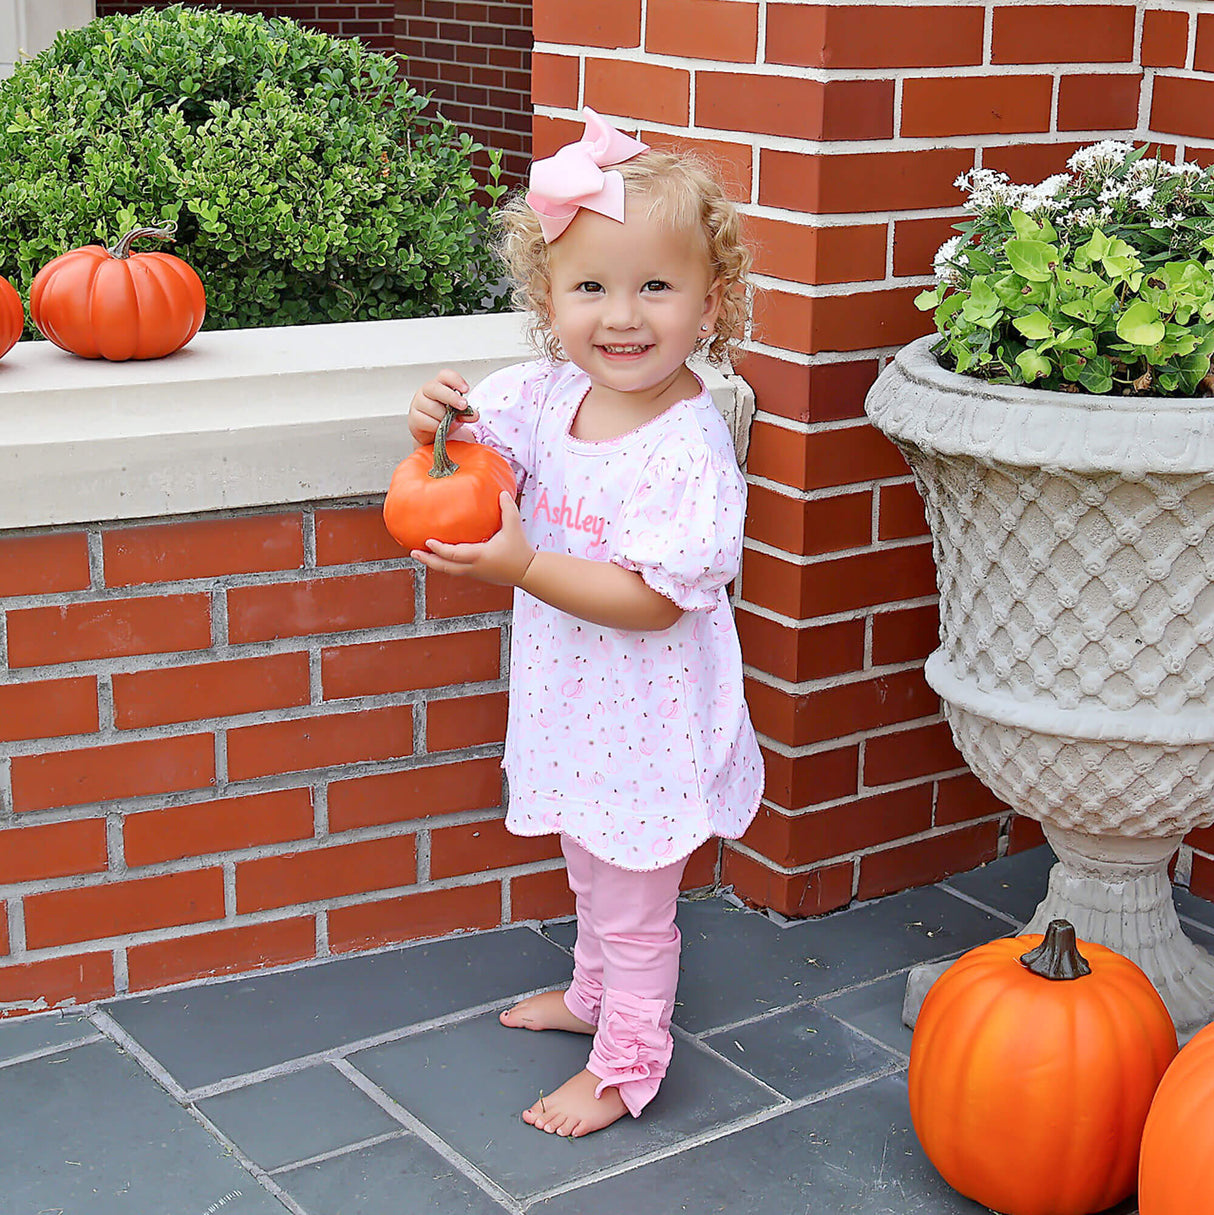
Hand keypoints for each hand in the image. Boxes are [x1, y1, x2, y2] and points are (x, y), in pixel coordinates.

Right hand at [408, 369, 478, 445]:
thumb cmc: (443, 418)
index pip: (445, 375)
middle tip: (463, 406)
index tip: (465, 389)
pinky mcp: (414, 418)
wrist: (430, 434)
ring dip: (444, 417)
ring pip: (433, 407)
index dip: (455, 380)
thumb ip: (466, 413)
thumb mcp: (458, 414)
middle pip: (435, 388)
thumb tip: (474, 414)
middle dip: (451, 397)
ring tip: (448, 422)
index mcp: (439, 384)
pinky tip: (439, 428)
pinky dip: (437, 426)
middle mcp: (426, 391)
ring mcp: (418, 403)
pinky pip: (428, 422)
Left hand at [411, 492, 534, 586]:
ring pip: (449, 570)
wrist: (528, 572)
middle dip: (427, 560)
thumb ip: (507, 509)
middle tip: (413, 553)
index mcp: (479, 556)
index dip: (439, 549)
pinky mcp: (477, 575)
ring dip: (434, 563)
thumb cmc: (520, 551)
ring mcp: (474, 573)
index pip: (454, 554)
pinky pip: (456, 570)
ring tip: (422, 554)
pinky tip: (440, 556)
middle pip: (444, 567)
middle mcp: (473, 567)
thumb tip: (501, 492)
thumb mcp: (514, 527)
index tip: (427, 541)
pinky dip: (445, 564)